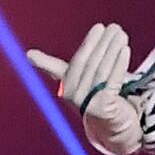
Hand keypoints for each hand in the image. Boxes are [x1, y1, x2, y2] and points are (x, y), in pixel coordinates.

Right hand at [26, 22, 148, 154]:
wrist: (112, 127)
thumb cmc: (94, 98)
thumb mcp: (75, 80)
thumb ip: (52, 67)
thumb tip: (28, 55)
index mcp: (65, 87)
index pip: (78, 61)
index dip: (89, 44)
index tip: (99, 27)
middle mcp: (73, 97)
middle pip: (91, 64)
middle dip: (103, 44)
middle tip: (115, 27)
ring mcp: (87, 104)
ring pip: (101, 71)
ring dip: (113, 50)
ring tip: (121, 35)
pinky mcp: (102, 109)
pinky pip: (112, 82)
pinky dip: (119, 65)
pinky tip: (125, 51)